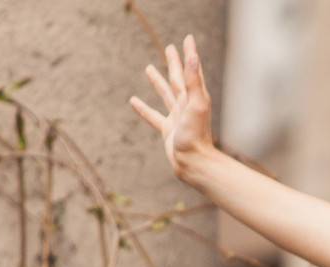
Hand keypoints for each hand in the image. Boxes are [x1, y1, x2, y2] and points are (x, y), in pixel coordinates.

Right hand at [129, 34, 214, 180]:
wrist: (194, 163)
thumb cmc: (196, 135)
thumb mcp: (196, 104)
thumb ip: (194, 81)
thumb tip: (193, 57)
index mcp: (195, 97)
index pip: (191, 70)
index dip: (189, 54)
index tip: (187, 39)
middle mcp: (187, 105)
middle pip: (178, 79)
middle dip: (174, 63)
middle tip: (169, 48)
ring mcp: (177, 118)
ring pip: (165, 95)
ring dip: (158, 82)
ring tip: (148, 68)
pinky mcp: (168, 131)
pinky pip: (153, 116)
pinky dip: (143, 109)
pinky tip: (133, 101)